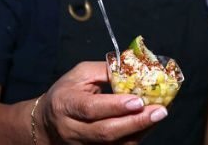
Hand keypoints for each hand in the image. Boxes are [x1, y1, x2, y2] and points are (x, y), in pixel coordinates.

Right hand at [37, 62, 168, 143]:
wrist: (47, 123)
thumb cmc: (66, 93)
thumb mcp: (80, 74)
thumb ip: (104, 71)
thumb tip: (133, 70)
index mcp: (65, 104)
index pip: (91, 109)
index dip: (115, 106)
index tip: (139, 100)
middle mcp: (72, 129)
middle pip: (106, 132)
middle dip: (136, 122)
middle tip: (160, 111)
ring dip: (140, 131)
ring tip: (158, 116)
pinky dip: (135, 137)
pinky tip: (148, 124)